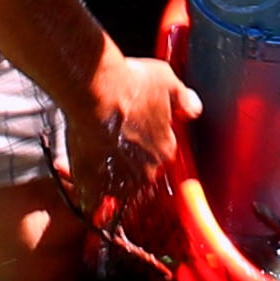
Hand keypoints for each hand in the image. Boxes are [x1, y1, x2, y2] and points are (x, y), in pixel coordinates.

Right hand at [66, 54, 202, 217]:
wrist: (96, 91)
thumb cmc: (131, 84)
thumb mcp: (168, 82)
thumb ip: (184, 99)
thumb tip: (194, 108)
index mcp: (165, 149)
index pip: (162, 153)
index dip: (149, 141)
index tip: (138, 130)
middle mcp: (146, 169)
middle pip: (141, 171)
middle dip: (130, 159)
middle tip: (115, 138)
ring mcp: (119, 178)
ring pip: (118, 184)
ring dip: (111, 174)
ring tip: (98, 153)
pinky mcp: (93, 181)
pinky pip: (93, 198)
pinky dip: (89, 193)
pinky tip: (85, 182)